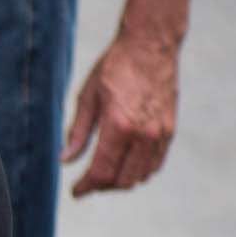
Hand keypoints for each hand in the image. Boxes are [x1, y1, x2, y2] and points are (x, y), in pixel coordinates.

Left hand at [63, 35, 179, 195]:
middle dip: (101, 187)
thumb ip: (77, 134)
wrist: (151, 44)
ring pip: (140, 176)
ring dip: (120, 181)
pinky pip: (155, 164)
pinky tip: (124, 165)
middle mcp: (143, 133)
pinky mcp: (170, 129)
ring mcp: (160, 132)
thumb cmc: (114, 68)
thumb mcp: (87, 98)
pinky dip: (139, 171)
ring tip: (104, 174)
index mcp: (119, 125)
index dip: (86, 187)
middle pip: (121, 180)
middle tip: (87, 182)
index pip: (102, 172)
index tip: (75, 192)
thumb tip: (65, 161)